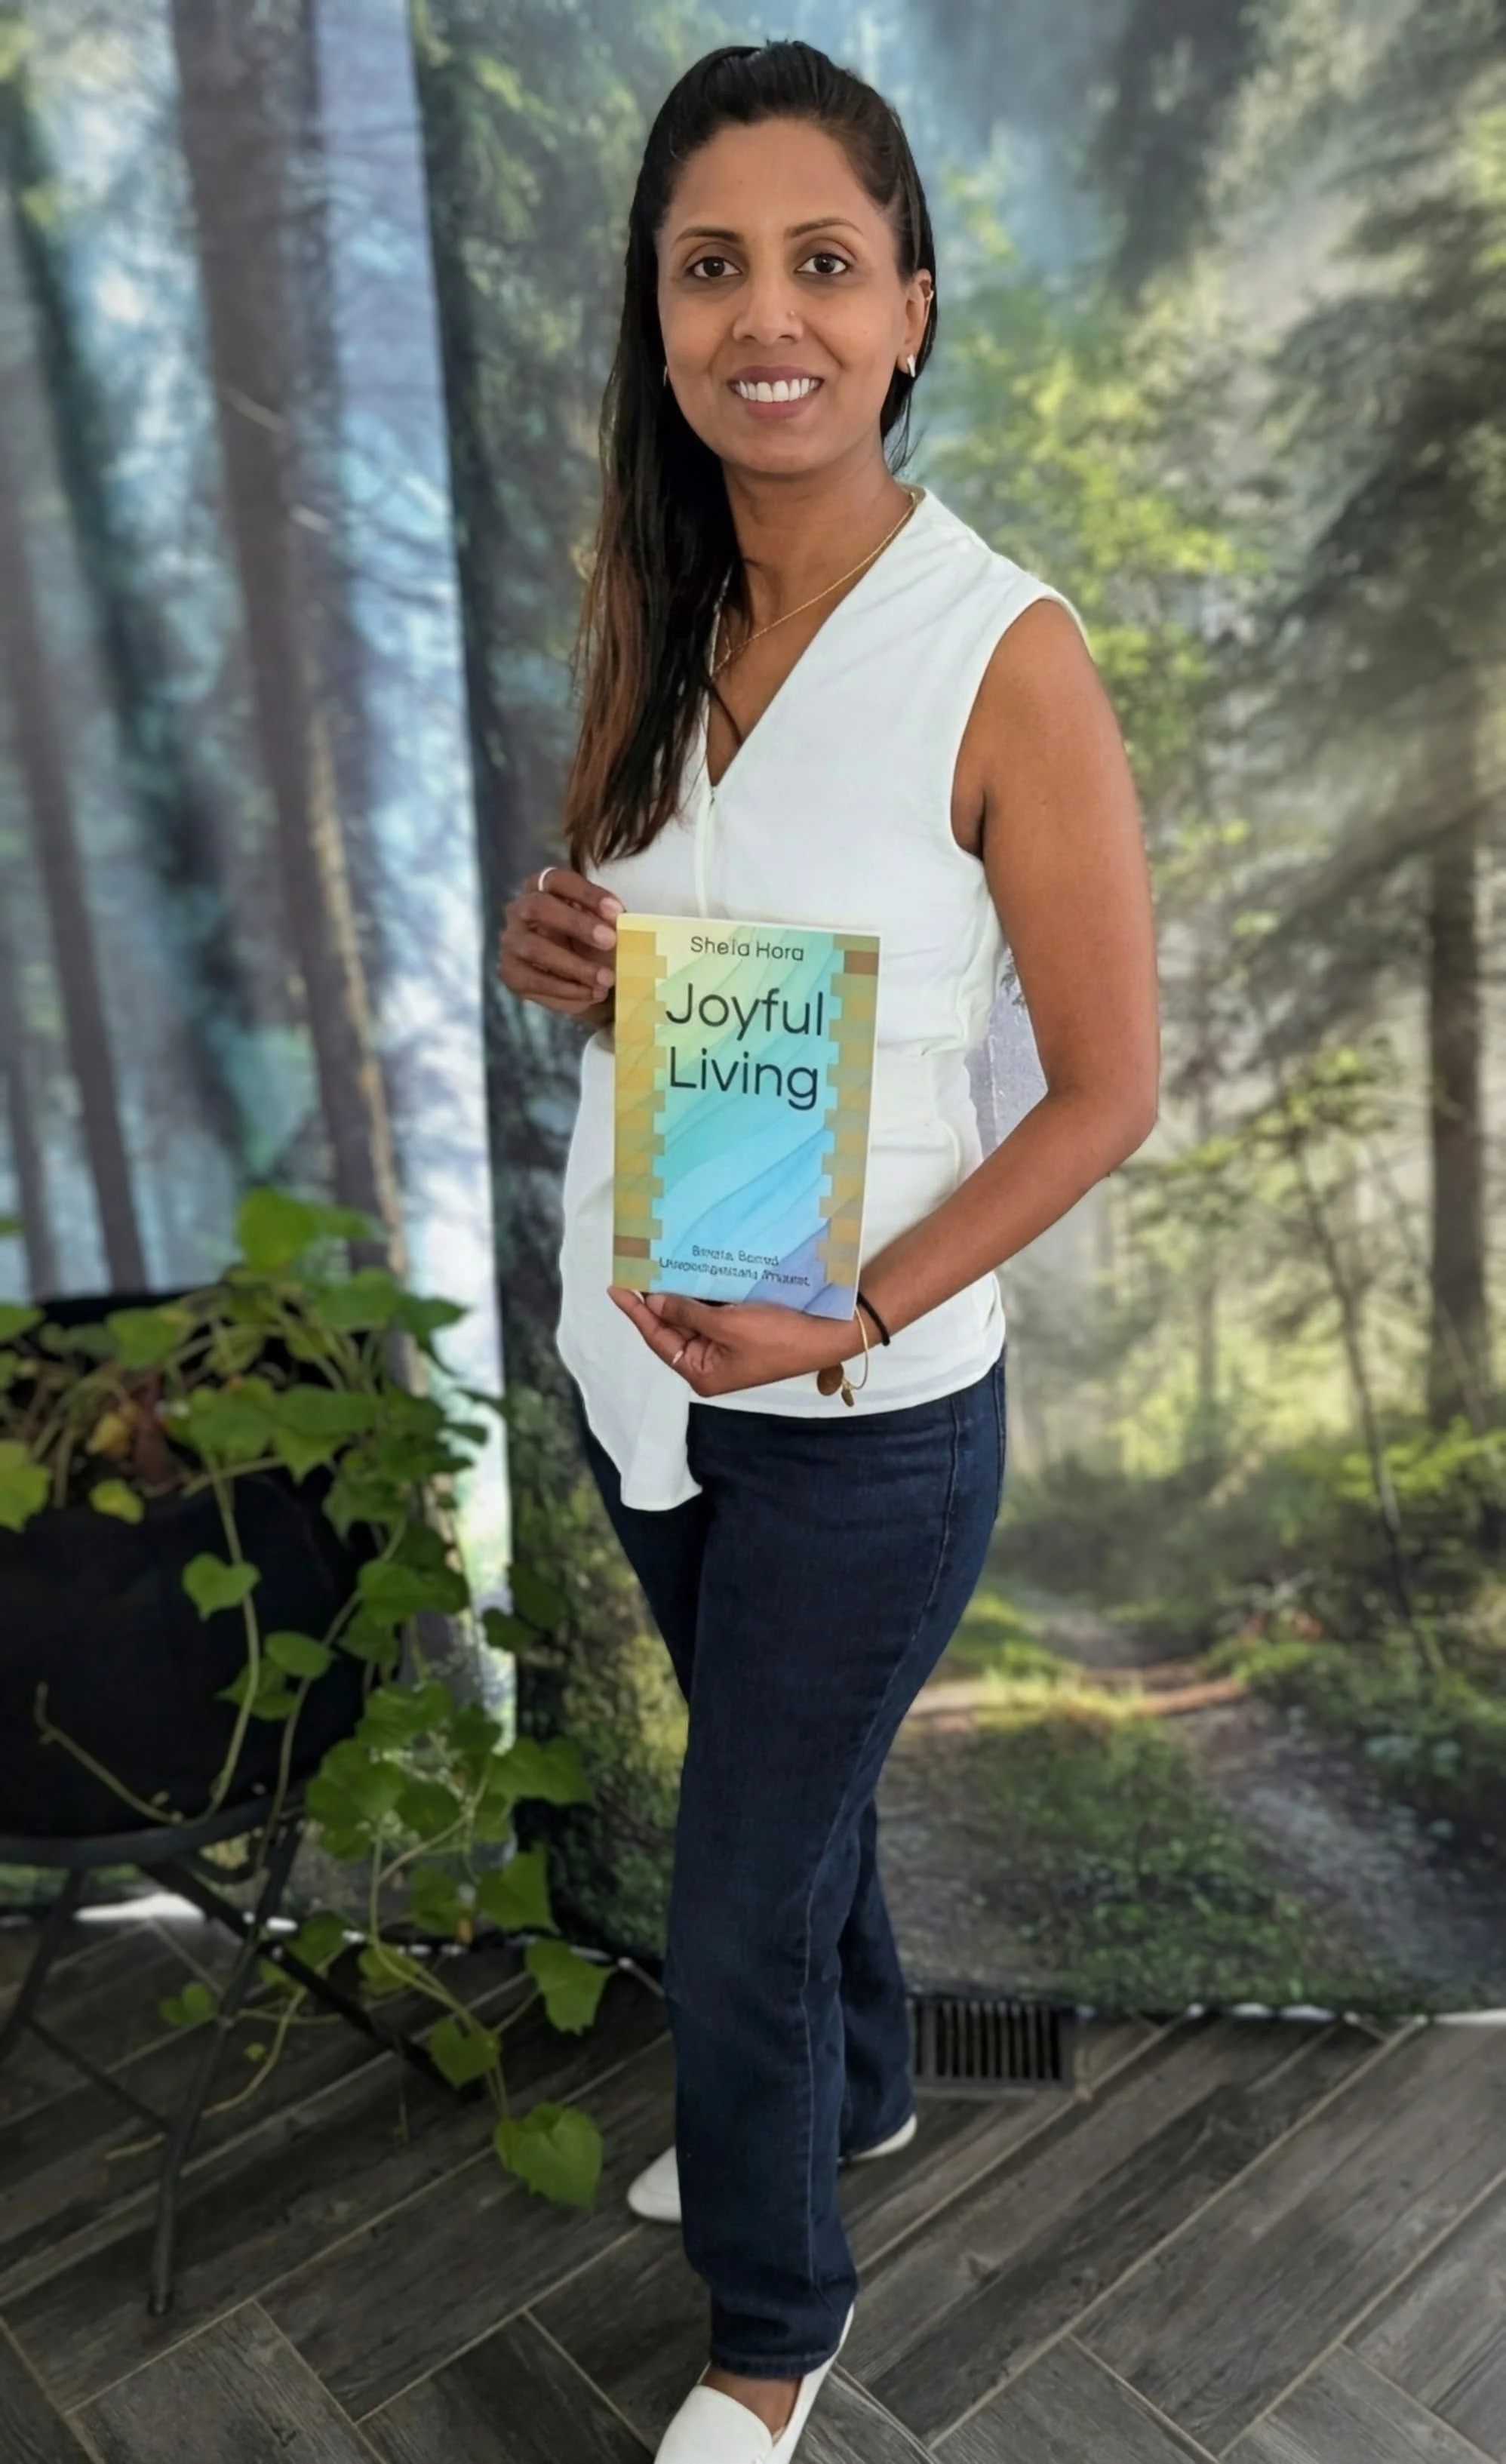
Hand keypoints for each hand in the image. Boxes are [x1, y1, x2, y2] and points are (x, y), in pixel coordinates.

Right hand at [498, 865, 621, 1021]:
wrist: (582, 981)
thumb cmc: (592, 944)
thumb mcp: (604, 928)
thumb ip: (609, 923)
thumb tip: (625, 925)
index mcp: (543, 886)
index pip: (559, 879)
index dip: (587, 893)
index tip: (617, 912)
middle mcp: (520, 909)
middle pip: (539, 907)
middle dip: (577, 924)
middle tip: (610, 941)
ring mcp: (512, 940)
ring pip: (534, 948)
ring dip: (574, 965)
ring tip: (607, 979)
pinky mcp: (511, 972)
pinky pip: (535, 980)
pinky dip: (567, 989)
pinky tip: (592, 993)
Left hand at [607, 1287, 863, 1396]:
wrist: (827, 1333)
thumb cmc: (779, 1337)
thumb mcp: (726, 1325)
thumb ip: (687, 1313)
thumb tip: (655, 1303)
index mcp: (702, 1373)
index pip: (658, 1339)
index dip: (636, 1313)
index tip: (616, 1289)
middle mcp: (710, 1363)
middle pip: (673, 1328)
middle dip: (658, 1300)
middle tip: (638, 1268)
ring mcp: (726, 1347)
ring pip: (692, 1317)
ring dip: (679, 1294)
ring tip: (658, 1265)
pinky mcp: (741, 1330)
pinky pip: (712, 1311)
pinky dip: (701, 1293)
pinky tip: (691, 1272)